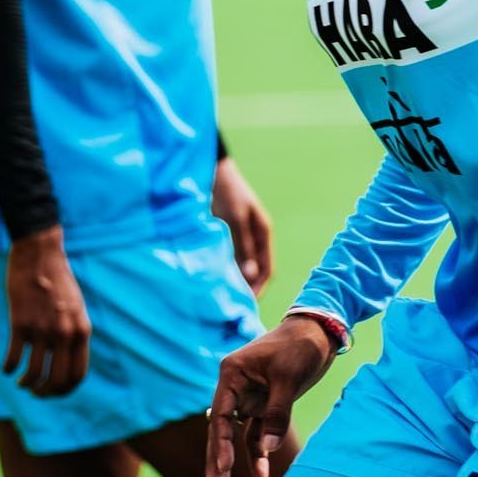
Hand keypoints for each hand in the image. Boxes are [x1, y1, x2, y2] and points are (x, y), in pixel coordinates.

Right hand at [4, 227, 90, 395]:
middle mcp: (64, 334)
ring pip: (34, 374)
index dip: (65, 390)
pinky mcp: (20, 323)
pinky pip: (14, 358)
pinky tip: (6, 369)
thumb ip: (74, 332)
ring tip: (21, 382)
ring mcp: (42, 330)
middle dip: (45, 393)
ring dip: (27, 384)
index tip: (53, 391)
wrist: (39, 254)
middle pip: (57, 381)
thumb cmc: (57, 281)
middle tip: (36, 392)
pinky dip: (8, 368)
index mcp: (81, 331)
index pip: (77, 375)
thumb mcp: (76, 308)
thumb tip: (66, 359)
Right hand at [205, 316, 336, 476]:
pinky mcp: (264, 405)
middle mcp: (235, 388)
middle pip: (222, 430)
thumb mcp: (288, 378)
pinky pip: (256, 434)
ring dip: (234, 461)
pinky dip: (259, 453)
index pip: (221, 415)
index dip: (220, 443)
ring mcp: (249, 398)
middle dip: (217, 461)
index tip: (223, 466)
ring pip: (236, 436)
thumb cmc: (299, 347)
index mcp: (232, 375)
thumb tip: (268, 449)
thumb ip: (277, 414)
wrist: (318, 332)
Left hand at [211, 152, 273, 293]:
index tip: (246, 304)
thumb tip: (251, 276)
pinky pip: (226, 257)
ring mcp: (239, 235)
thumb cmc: (225, 191)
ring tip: (220, 297)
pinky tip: (210, 278)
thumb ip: (242, 247)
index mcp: (262, 233)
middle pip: (254, 270)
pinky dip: (222, 269)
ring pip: (239, 265)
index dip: (259, 288)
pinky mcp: (224, 233)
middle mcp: (253, 237)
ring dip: (233, 280)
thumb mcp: (234, 219)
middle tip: (232, 306)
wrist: (210, 170)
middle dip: (246, 288)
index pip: (267, 270)